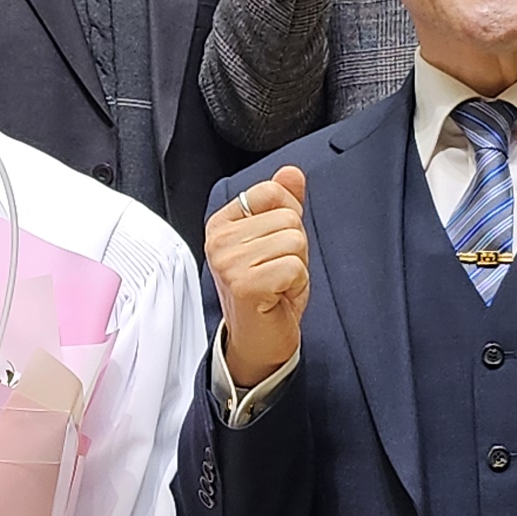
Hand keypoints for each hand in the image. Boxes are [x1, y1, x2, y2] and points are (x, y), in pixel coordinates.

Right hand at [206, 165, 310, 390]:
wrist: (260, 342)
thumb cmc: (268, 294)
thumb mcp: (277, 241)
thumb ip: (283, 203)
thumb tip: (291, 172)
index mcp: (222, 224)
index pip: (272, 192)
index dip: (288, 219)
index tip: (274, 248)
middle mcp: (219, 240)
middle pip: (288, 217)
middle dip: (295, 247)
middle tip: (277, 273)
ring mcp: (229, 262)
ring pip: (294, 240)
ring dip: (297, 266)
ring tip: (278, 284)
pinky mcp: (244, 284)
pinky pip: (294, 266)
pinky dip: (297, 284)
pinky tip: (279, 296)